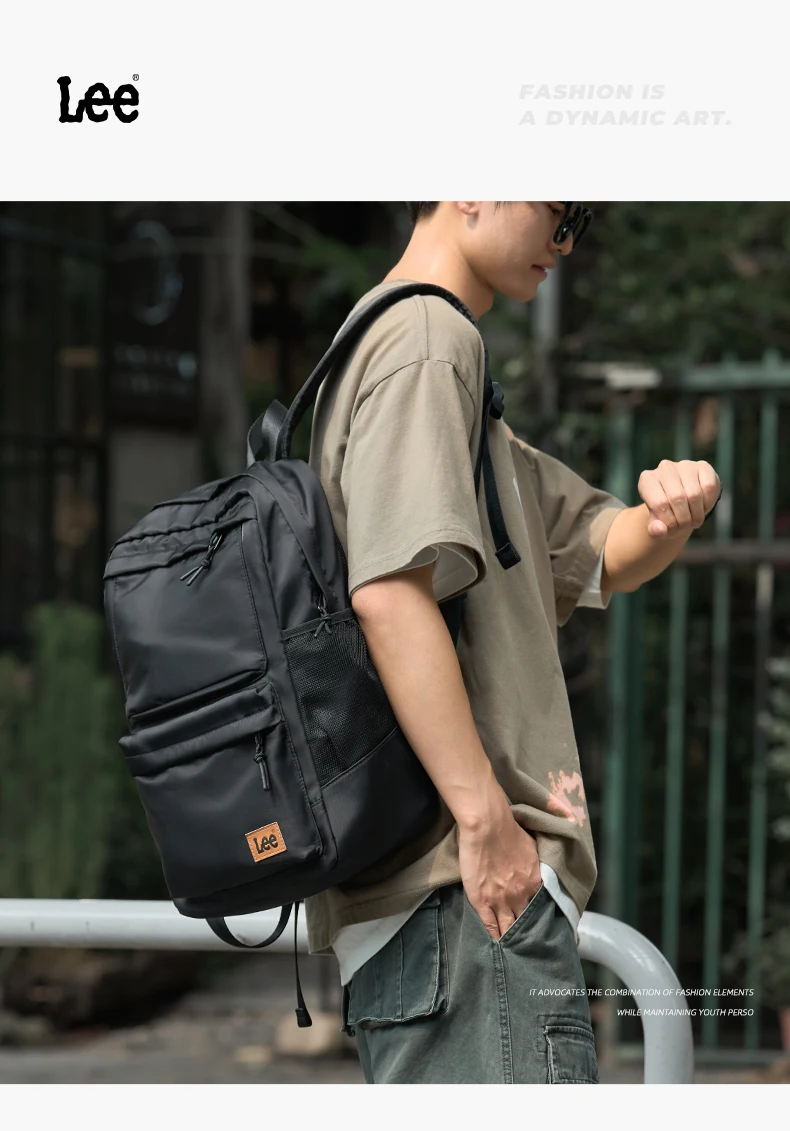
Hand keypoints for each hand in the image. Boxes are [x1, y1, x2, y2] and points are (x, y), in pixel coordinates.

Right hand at [458, 806, 541, 939]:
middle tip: (529, 946)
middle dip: (527, 934)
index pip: (539, 908)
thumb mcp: (532, 849)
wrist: (488, 826)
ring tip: (513, 952)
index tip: (538, 926)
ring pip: (509, 928)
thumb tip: (536, 872)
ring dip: (511, 938)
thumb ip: (536, 866)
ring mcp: (501, 900)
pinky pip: (490, 924)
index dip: (537, 918)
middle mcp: (521, 895)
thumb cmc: (509, 830)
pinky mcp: (482, 900)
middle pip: (526, 922)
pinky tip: (496, 942)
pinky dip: (493, 934)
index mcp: (535, 883)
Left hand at [638, 459, 720, 538]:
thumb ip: (655, 530)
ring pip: (694, 494)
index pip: (659, 504)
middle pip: (677, 498)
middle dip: (684, 520)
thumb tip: (660, 529)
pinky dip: (708, 504)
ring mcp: (684, 465)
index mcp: (647, 480)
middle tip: (686, 527)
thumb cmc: (667, 512)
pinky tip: (703, 508)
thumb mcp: (657, 524)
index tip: (672, 529)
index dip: (669, 522)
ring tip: (694, 521)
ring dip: (696, 514)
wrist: (683, 501)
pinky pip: (709, 487)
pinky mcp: (703, 466)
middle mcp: (664, 468)